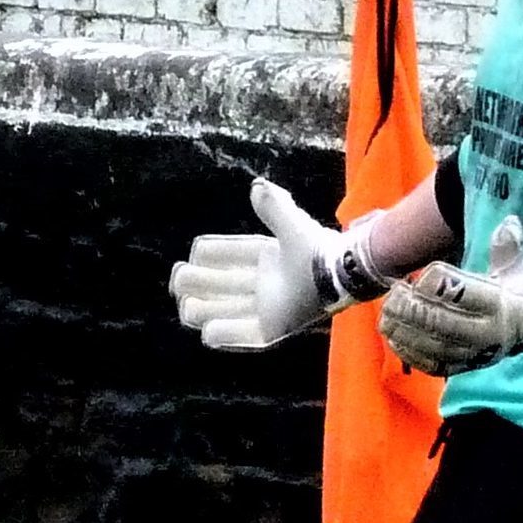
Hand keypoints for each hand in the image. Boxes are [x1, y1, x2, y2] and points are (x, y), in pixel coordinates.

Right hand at [168, 178, 385, 351]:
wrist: (342, 277)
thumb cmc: (321, 251)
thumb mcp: (294, 225)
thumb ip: (275, 206)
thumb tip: (257, 186)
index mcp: (267, 257)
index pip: (228, 254)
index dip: (209, 253)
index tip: (196, 252)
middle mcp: (264, 283)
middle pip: (219, 285)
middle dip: (194, 282)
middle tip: (179, 280)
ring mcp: (267, 307)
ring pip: (224, 311)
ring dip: (201, 310)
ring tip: (186, 307)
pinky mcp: (274, 329)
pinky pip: (244, 336)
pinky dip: (225, 335)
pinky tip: (207, 333)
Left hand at [378, 217, 522, 374]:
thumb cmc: (521, 283)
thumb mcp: (519, 262)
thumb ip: (509, 245)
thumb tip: (508, 225)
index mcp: (503, 303)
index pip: (462, 292)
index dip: (435, 282)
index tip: (421, 274)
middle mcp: (491, 333)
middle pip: (443, 322)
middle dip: (412, 309)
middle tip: (393, 295)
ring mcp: (478, 353)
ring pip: (435, 346)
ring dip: (405, 332)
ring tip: (385, 317)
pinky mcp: (467, 366)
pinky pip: (435, 365)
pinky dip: (412, 354)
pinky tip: (393, 340)